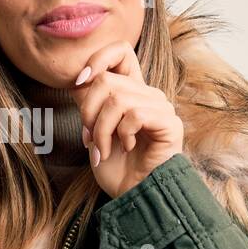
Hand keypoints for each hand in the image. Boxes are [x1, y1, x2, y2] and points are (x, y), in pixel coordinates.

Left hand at [69, 41, 183, 198]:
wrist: (135, 197)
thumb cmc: (116, 167)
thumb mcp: (93, 130)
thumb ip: (89, 103)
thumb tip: (78, 80)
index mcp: (130, 91)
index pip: (120, 51)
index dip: (97, 59)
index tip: (79, 83)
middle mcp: (147, 94)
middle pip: (107, 79)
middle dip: (88, 111)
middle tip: (89, 137)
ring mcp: (160, 107)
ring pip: (117, 99)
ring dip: (101, 129)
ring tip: (103, 150)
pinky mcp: (169, 123)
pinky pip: (135, 114)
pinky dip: (122, 134)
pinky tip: (127, 147)